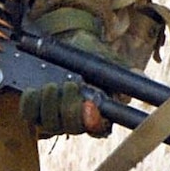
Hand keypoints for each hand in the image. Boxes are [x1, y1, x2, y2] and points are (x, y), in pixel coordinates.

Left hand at [19, 0, 122, 135]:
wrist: (65, 41)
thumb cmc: (89, 53)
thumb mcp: (106, 59)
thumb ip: (121, 69)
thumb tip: (139, 76)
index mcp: (98, 111)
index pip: (97, 129)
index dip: (93, 122)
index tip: (91, 105)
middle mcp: (76, 119)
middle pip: (72, 127)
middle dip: (69, 107)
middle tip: (69, 84)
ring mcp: (54, 116)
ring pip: (50, 123)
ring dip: (49, 105)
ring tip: (51, 85)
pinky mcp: (34, 109)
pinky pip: (29, 115)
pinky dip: (30, 102)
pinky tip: (33, 90)